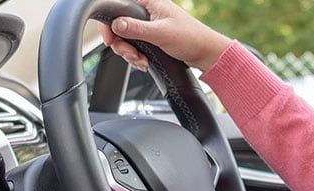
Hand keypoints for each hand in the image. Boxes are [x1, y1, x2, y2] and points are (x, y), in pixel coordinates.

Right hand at [99, 0, 231, 71]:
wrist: (203, 52)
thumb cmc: (189, 37)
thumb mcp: (160, 33)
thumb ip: (136, 28)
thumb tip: (116, 24)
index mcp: (149, 2)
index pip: (118, 8)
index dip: (110, 25)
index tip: (111, 40)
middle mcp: (146, 11)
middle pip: (119, 27)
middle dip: (123, 46)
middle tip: (132, 54)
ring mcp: (147, 25)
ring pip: (125, 40)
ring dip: (130, 54)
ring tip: (142, 60)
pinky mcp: (149, 36)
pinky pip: (133, 47)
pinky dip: (136, 57)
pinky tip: (145, 62)